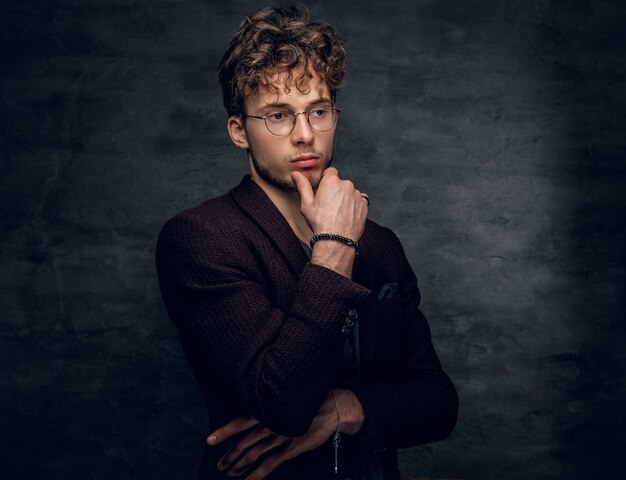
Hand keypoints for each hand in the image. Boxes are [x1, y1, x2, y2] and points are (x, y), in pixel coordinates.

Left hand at [207, 389, 364, 479]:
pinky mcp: (291, 449)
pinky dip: (256, 475)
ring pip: (254, 454)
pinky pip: (270, 465)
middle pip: (244, 442)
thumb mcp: (286, 401)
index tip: (209, 440)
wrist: (332, 407)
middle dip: (230, 456)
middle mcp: (271, 424)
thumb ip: (272, 409)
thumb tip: (256, 414)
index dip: (225, 431)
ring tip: (229, 473)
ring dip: (239, 466)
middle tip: (219, 465)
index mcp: (268, 410)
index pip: (241, 421)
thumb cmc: (309, 401)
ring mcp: (280, 437)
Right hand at [292, 167, 367, 240]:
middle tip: (328, 205)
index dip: (326, 180)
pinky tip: (346, 215)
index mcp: (331, 182)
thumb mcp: (306, 204)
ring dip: (345, 198)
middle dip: (336, 190)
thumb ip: (302, 186)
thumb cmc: (320, 223)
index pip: (330, 172)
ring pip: (350, 192)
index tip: (323, 189)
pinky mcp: (364, 205)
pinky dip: (354, 206)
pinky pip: (359, 201)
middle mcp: (346, 185)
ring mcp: (357, 195)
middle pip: (341, 183)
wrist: (336, 240)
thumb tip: (296, 174)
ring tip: (338, 212)